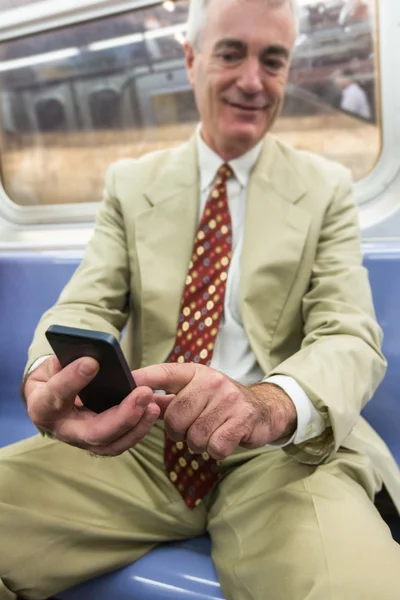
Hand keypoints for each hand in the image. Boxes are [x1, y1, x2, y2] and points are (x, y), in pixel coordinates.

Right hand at [24, 355, 162, 455]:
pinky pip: (121, 443)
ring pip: (111, 444)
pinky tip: (152, 410)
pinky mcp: (99, 443)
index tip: (92, 362)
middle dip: (122, 415)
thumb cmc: (53, 376)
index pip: (56, 396)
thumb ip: (66, 360)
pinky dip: (139, 429)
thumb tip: (91, 354)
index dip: (72, 380)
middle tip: (143, 392)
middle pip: (93, 432)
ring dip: (136, 426)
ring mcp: (82, 440)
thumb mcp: (52, 364)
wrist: (49, 398)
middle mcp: (63, 429)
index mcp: (42, 406)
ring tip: (153, 404)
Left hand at [133, 363, 296, 459]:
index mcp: (195, 373)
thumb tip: (134, 399)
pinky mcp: (243, 418)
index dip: (142, 378)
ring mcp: (228, 398)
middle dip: (178, 431)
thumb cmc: (220, 404)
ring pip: (194, 436)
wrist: (264, 410)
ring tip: (210, 433)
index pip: (164, 372)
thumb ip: (166, 398)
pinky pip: (215, 446)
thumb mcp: (196, 394)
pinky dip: (216, 451)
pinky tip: (223, 440)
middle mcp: (211, 381)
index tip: (124, 383)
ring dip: (199, 444)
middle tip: (191, 429)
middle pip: (175, 416)